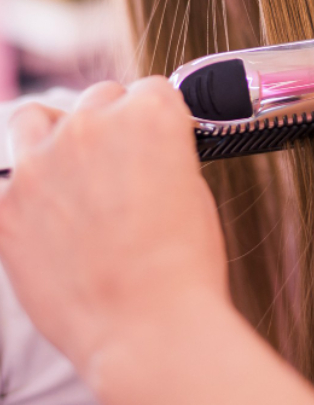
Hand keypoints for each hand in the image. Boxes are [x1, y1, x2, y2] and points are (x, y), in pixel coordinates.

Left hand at [0, 78, 313, 404]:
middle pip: (99, 98)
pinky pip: (10, 181)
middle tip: (120, 166)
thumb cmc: (183, 264)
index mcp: (150, 113)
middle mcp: (93, 124)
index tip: (153, 139)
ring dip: (55, 134)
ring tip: (70, 169)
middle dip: (112, 124)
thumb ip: (162, 153)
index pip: (149, 89)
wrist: (148, 327)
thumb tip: (144, 152)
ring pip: (36, 118)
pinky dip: (30, 194)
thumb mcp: (193, 188)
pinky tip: (51, 221)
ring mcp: (41, 162)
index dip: (156, 117)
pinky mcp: (5, 206)